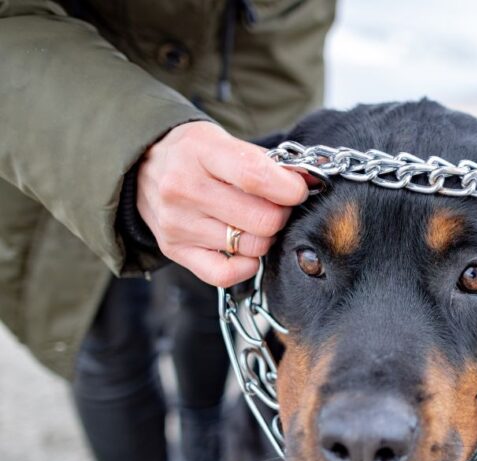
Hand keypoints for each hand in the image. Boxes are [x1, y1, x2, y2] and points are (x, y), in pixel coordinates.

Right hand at [137, 121, 308, 286]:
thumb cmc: (195, 154)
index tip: (299, 190)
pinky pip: (225, 274)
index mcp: (200, 152)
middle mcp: (184, 189)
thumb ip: (266, 163)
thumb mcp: (225, 141)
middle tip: (276, 207)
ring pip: (251, 247)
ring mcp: (177, 223)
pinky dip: (245, 265)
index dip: (290, 189)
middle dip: (281, 215)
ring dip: (264, 238)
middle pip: (262, 219)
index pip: (256, 177)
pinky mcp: (174, 250)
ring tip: (254, 222)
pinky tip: (245, 250)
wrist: (141, 166)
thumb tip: (307, 182)